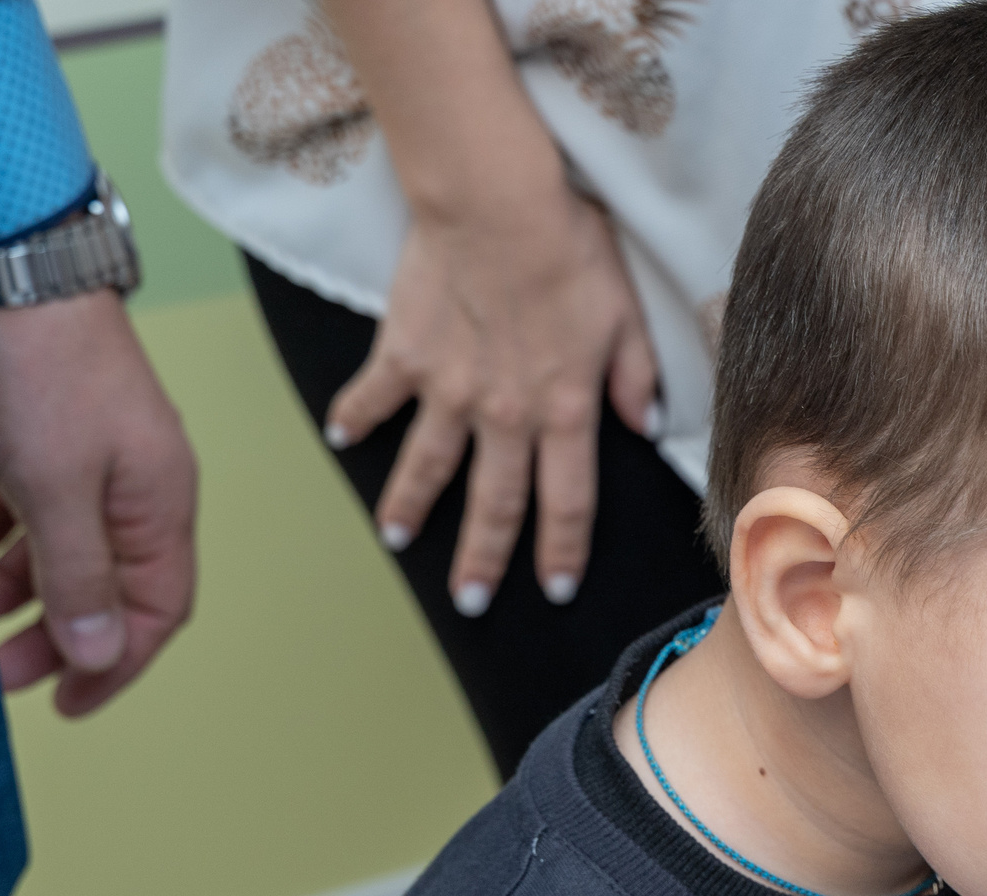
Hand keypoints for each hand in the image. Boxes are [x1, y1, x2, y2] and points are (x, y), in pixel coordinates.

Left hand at [0, 291, 198, 717]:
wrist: (12, 268)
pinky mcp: (54, 441)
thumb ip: (78, 575)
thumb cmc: (45, 370)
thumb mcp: (56, 489)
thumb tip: (98, 650)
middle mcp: (140, 492)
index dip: (113, 664)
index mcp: (161, 507)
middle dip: (57, 637)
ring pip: (67, 555)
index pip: (155, 612)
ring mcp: (98, 465)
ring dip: (22, 592)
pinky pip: (36, 514)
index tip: (62, 701)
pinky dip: (3, 541)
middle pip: (110, 590)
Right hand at [327, 184, 658, 613]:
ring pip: (428, 465)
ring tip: (394, 539)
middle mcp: (504, 414)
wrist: (496, 202)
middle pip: (494, 503)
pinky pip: (374, 395)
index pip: (566, 501)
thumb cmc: (570, 251)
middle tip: (469, 603)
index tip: (553, 591)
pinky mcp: (403, 353)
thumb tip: (647, 424)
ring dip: (410, 506)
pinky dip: (355, 416)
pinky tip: (340, 437)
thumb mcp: (627, 316)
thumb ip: (636, 377)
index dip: (560, 551)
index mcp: (563, 410)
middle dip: (482, 559)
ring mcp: (447, 389)